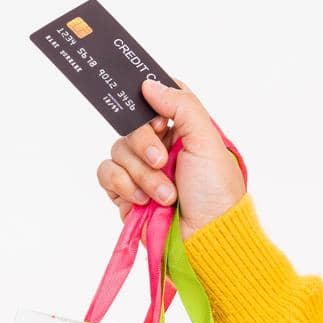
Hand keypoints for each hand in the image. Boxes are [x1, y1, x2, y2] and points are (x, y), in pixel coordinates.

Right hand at [94, 78, 245, 240]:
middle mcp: (159, 147)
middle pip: (132, 126)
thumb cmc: (215, 192)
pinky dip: (123, 186)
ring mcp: (140, 171)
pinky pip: (107, 174)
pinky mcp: (125, 194)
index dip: (150, 108)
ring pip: (118, 151)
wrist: (205, 238)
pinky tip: (143, 201)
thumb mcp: (207, 140)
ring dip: (141, 175)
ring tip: (165, 196)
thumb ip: (181, 105)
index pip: (154, 103)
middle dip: (145, 146)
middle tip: (161, 161)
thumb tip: (148, 84)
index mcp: (181, 131)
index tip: (160, 122)